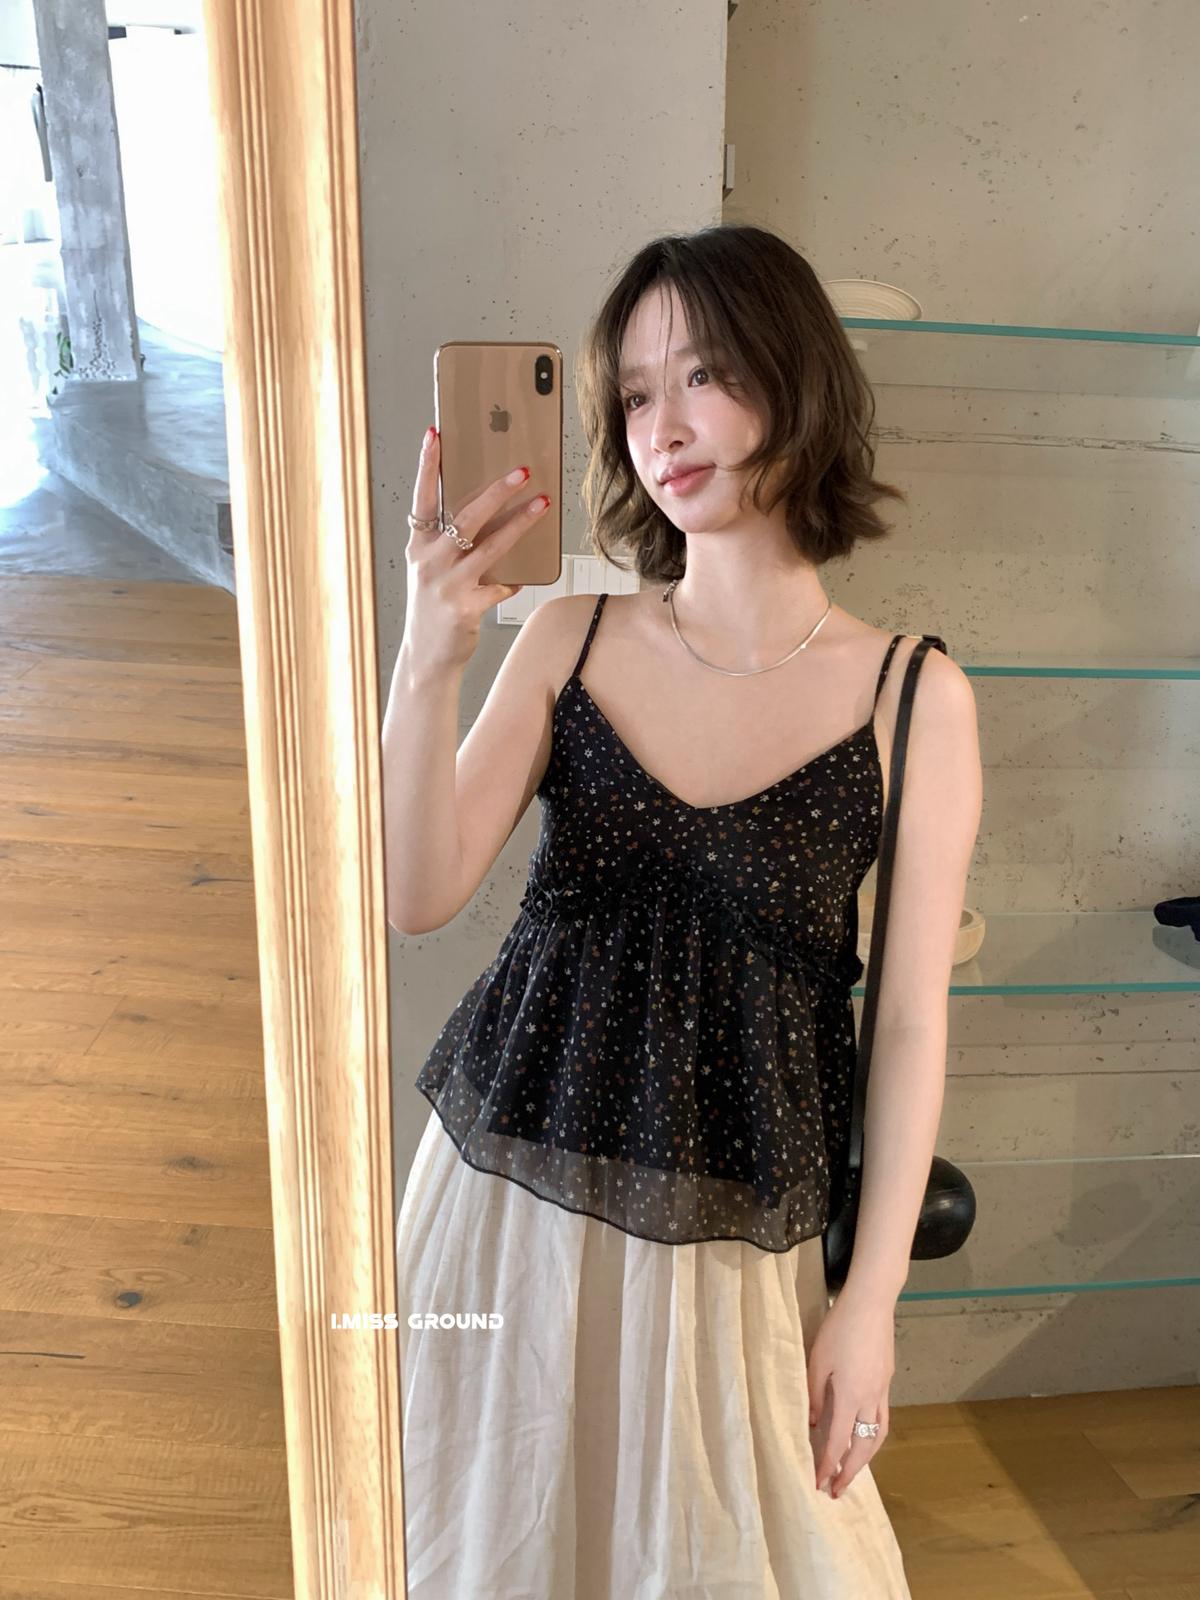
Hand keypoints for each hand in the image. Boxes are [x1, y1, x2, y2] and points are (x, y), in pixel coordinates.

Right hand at [403, 426, 552, 672]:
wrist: (427, 656)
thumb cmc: (433, 608)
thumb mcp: (432, 572)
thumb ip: (452, 547)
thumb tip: (492, 518)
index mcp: (418, 547)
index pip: (422, 498)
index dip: (428, 466)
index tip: (435, 435)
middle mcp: (429, 561)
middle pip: (466, 516)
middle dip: (497, 491)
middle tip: (522, 471)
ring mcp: (447, 584)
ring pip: (491, 545)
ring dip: (520, 523)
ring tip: (542, 503)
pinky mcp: (465, 607)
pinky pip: (500, 586)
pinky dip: (513, 581)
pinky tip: (521, 577)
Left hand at [807, 1284, 895, 1497]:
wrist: (871, 1303)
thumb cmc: (839, 1328)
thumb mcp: (818, 1360)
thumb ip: (815, 1395)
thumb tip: (812, 1425)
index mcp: (850, 1395)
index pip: (838, 1441)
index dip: (828, 1465)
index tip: (818, 1484)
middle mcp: (870, 1398)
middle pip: (863, 1447)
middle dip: (850, 1472)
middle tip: (837, 1490)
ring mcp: (883, 1390)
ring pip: (878, 1435)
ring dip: (866, 1458)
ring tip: (852, 1471)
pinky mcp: (887, 1380)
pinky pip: (882, 1417)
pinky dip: (874, 1436)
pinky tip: (864, 1436)